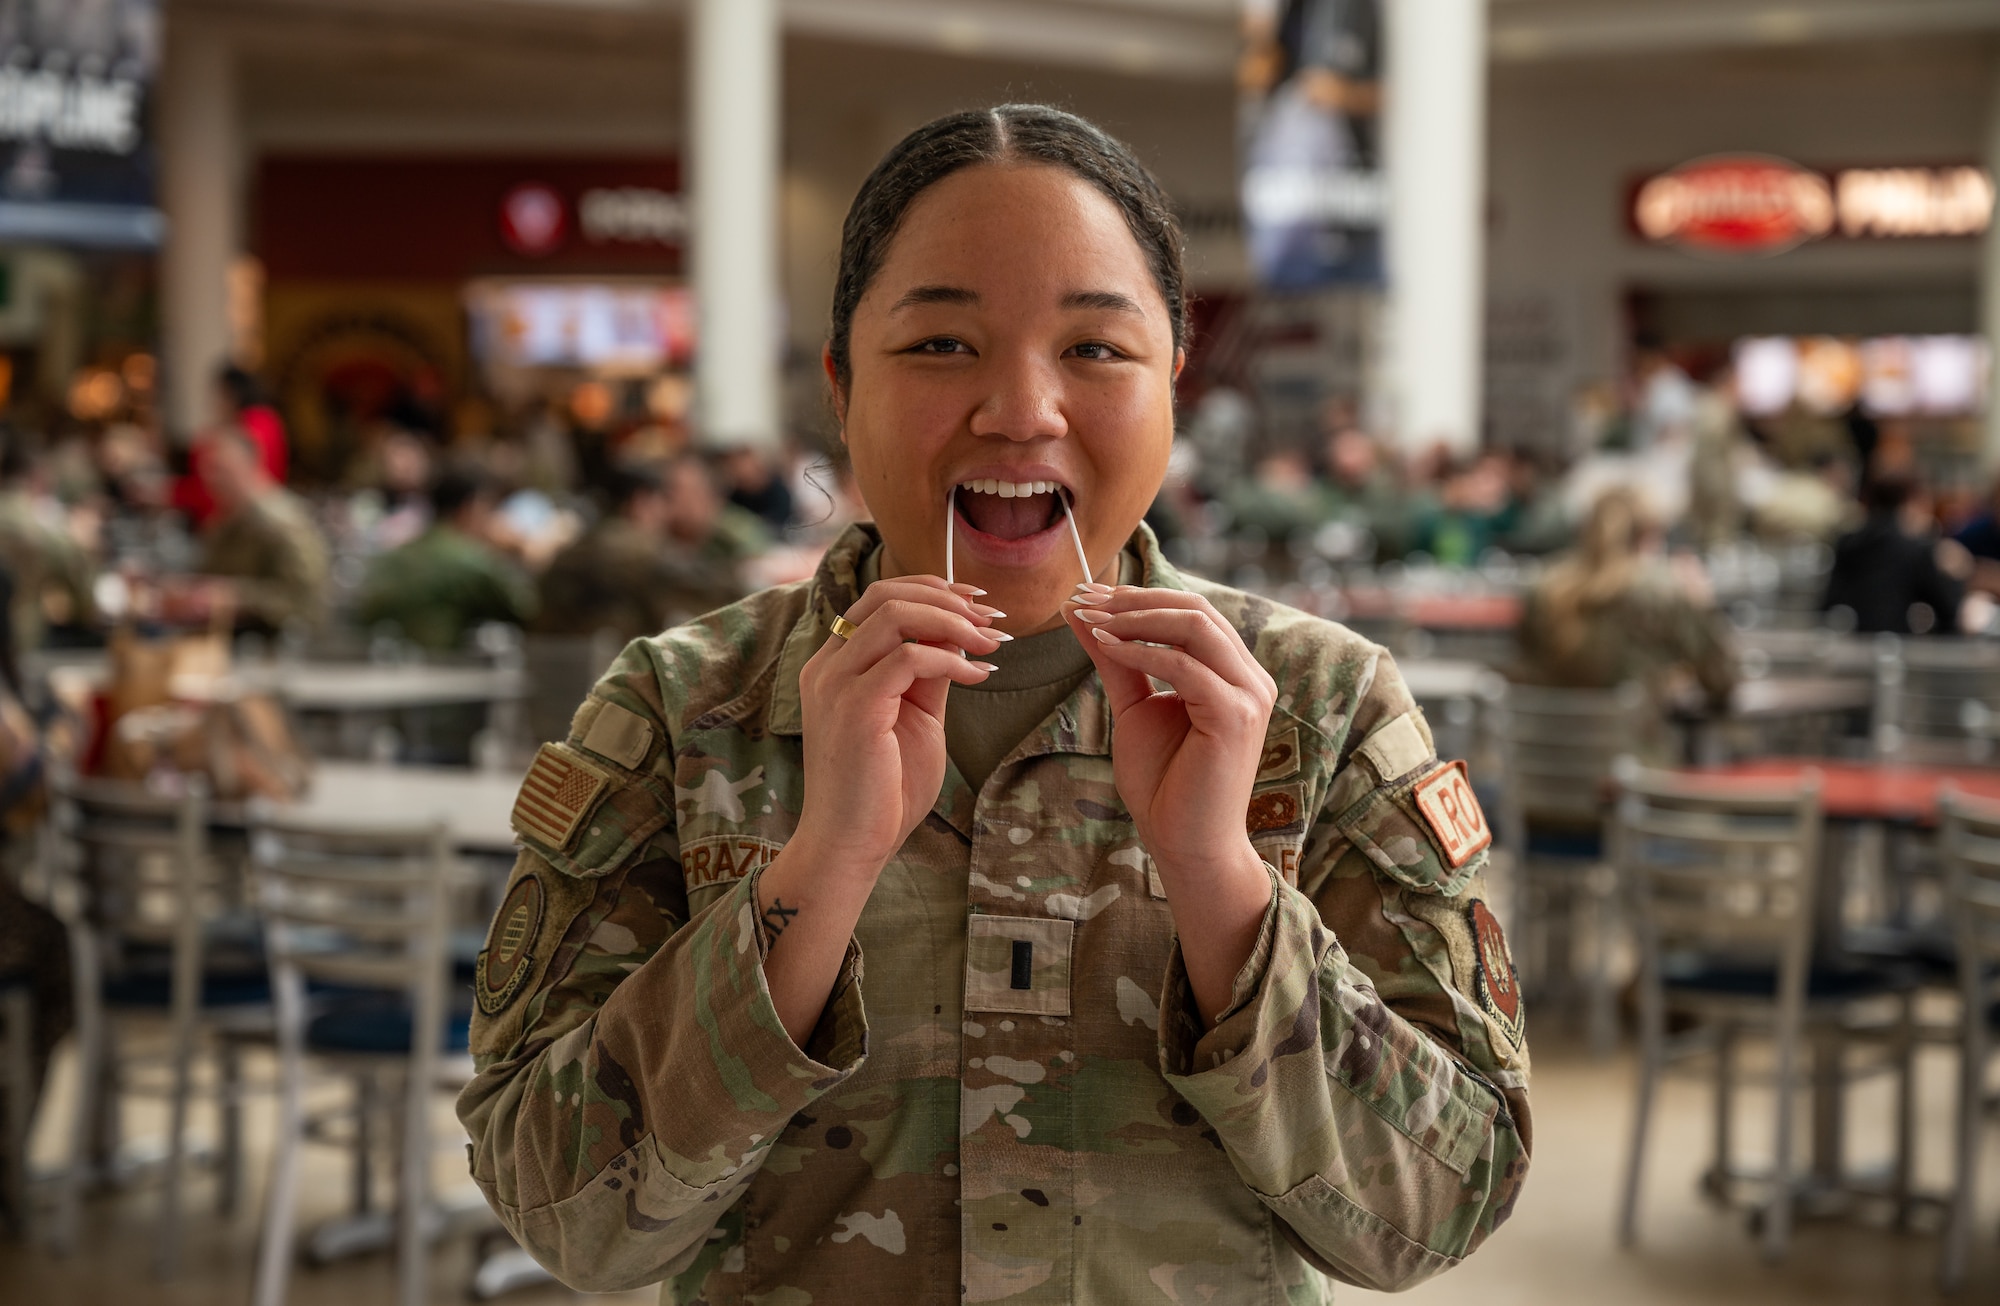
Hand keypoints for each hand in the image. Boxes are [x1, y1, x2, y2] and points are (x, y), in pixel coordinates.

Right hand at [794, 576, 1003, 876]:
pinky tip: (979, 676)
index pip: (879, 599)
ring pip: (895, 615)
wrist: (853, 845)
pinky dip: (951, 659)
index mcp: (836, 665)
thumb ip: (929, 675)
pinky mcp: (854, 707)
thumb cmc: (884, 790)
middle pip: (884, 594)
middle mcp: (828, 667)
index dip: (932, 591)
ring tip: (990, 643)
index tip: (978, 605)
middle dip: (946, 597)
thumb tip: (960, 636)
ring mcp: (835, 684)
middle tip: (990, 618)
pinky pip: (907, 657)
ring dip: (953, 622)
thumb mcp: (916, 717)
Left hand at [1067, 585, 1279, 1023]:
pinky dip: (1139, 650)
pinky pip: (1183, 665)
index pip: (1191, 612)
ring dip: (1134, 617)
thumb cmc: (1165, 784)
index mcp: (1232, 673)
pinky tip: (1104, 647)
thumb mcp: (1134, 708)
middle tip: (1084, 599)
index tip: (1088, 595)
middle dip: (1134, 600)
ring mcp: (1248, 694)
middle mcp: (1250, 677)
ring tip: (1090, 619)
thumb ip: (1116, 659)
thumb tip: (1083, 612)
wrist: (1185, 844)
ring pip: (1193, 626)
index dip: (1139, 597)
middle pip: (1195, 609)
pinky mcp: (1236, 715)